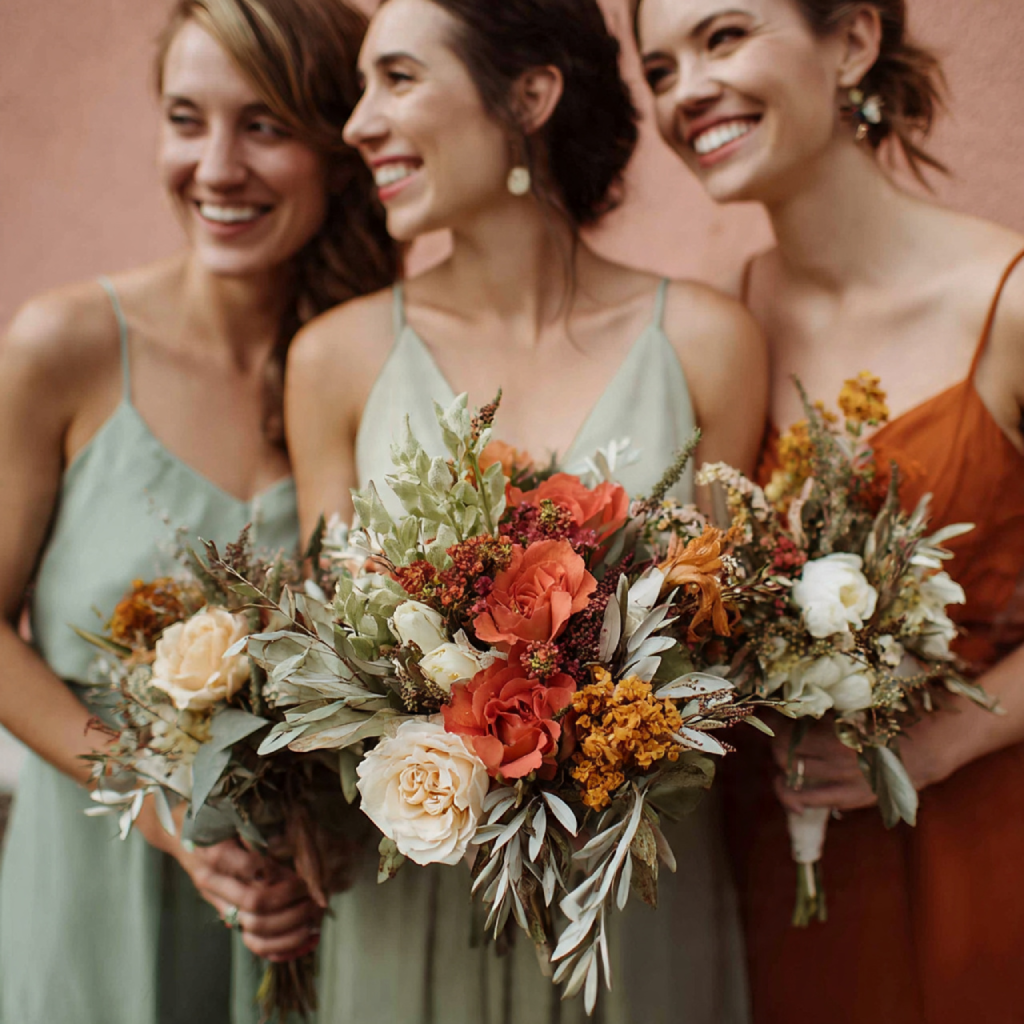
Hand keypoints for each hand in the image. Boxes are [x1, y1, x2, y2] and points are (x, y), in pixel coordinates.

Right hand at [135, 800, 323, 961]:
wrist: (177, 833)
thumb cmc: (212, 819)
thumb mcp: (233, 819)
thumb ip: (260, 837)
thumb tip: (297, 857)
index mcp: (217, 854)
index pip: (254, 871)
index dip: (283, 877)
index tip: (306, 876)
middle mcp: (214, 882)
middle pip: (255, 903)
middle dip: (291, 903)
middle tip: (314, 897)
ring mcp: (218, 901)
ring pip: (254, 929)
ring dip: (290, 928)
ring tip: (313, 920)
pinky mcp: (225, 914)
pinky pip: (252, 942)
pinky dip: (280, 948)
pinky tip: (303, 943)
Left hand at [771, 712, 964, 815]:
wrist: (931, 744)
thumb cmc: (894, 714)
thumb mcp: (859, 701)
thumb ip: (829, 701)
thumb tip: (795, 694)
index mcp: (837, 729)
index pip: (786, 729)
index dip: (775, 721)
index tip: (774, 714)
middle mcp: (837, 756)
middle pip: (783, 753)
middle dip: (777, 744)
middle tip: (781, 737)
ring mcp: (844, 780)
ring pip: (791, 780)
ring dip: (781, 771)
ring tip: (782, 764)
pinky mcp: (853, 798)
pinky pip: (812, 802)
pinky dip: (793, 798)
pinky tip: (792, 792)